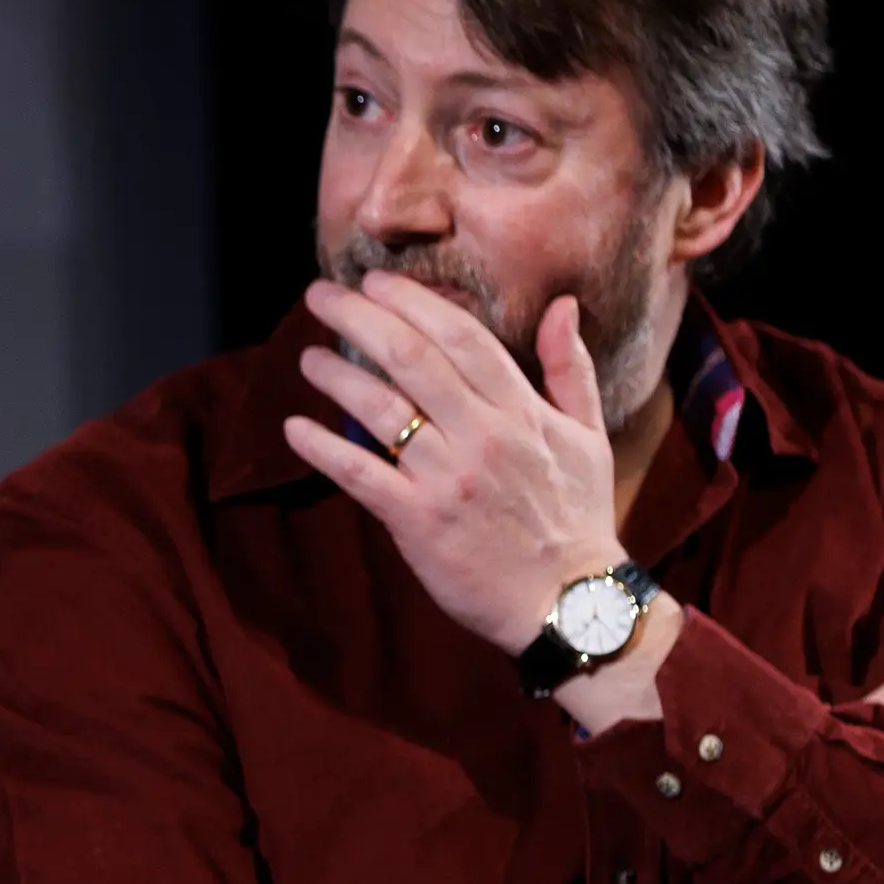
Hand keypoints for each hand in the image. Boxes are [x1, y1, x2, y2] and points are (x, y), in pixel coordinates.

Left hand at [279, 274, 628, 654]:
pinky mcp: (419, 522)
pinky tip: (294, 428)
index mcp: (522, 411)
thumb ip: (570, 368)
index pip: (461, 336)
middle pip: (411, 357)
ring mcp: (448, 478)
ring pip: (380, 409)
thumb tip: (563, 305)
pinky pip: (361, 475)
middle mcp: (483, 436)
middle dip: (359, 317)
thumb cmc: (578, 518)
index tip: (374, 281)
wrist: (570, 603)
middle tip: (320, 295)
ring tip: (307, 356)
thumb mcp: (589, 436)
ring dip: (335, 376)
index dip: (412, 301)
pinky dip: (323, 449)